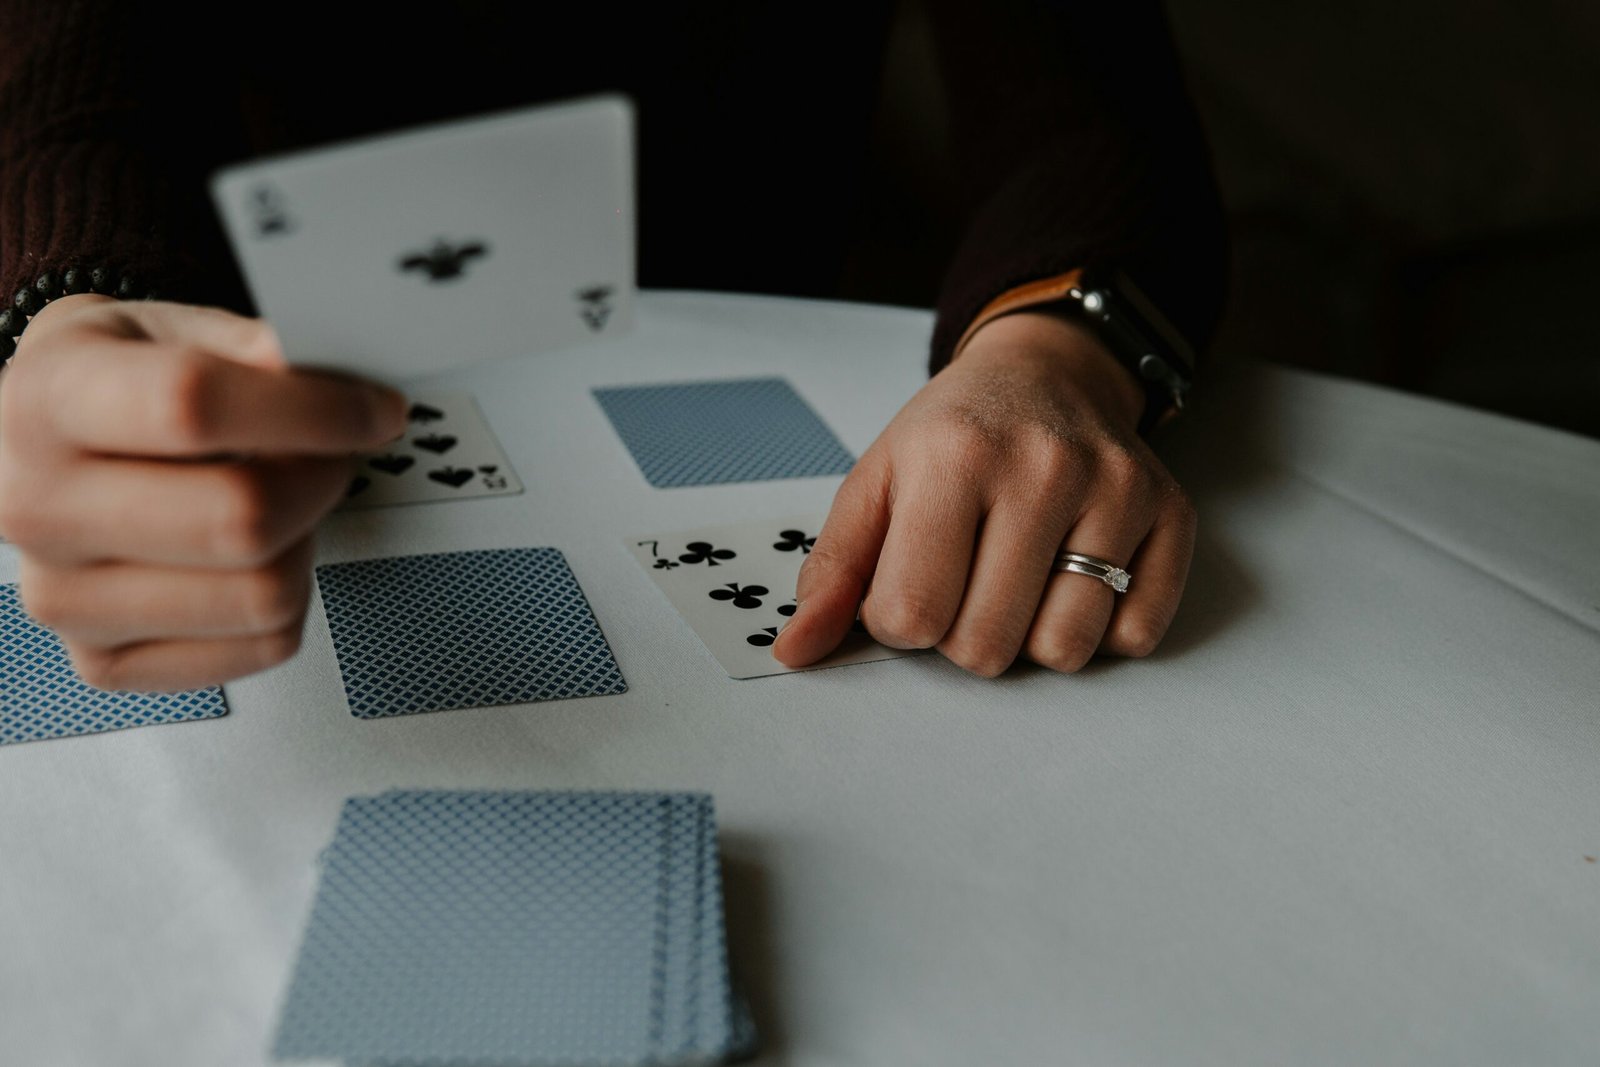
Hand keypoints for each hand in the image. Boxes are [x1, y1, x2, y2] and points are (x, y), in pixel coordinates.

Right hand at [0, 294, 407, 690]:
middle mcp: (35, 506)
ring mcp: (63, 597)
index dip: (314, 410)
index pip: (193, 407)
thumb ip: (252, 349)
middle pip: (241, 519)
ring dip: (303, 543)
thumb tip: (333, 379)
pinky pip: (262, 646)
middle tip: (328, 455)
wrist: (40, 443)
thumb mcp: (168, 329)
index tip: (374, 410)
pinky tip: (257, 558)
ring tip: (279, 502)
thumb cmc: (115, 383)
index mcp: (48, 401)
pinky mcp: (105, 661)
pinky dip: (290, 602)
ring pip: (262, 595)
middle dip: (321, 480)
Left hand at [773, 311, 1195, 675]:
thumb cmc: (952, 436)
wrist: (1044, 374)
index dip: (899, 619)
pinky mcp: (1170, 514)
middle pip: (986, 646)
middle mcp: (1044, 468)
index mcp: (954, 457)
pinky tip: (1074, 578)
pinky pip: (1135, 637)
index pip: (912, 616)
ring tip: (1019, 581)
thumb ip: (832, 572)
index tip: (909, 579)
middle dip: (962, 634)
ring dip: (1031, 637)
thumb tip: (794, 650)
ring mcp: (1117, 489)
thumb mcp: (875, 483)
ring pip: (1065, 650)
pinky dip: (1101, 629)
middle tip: (966, 581)